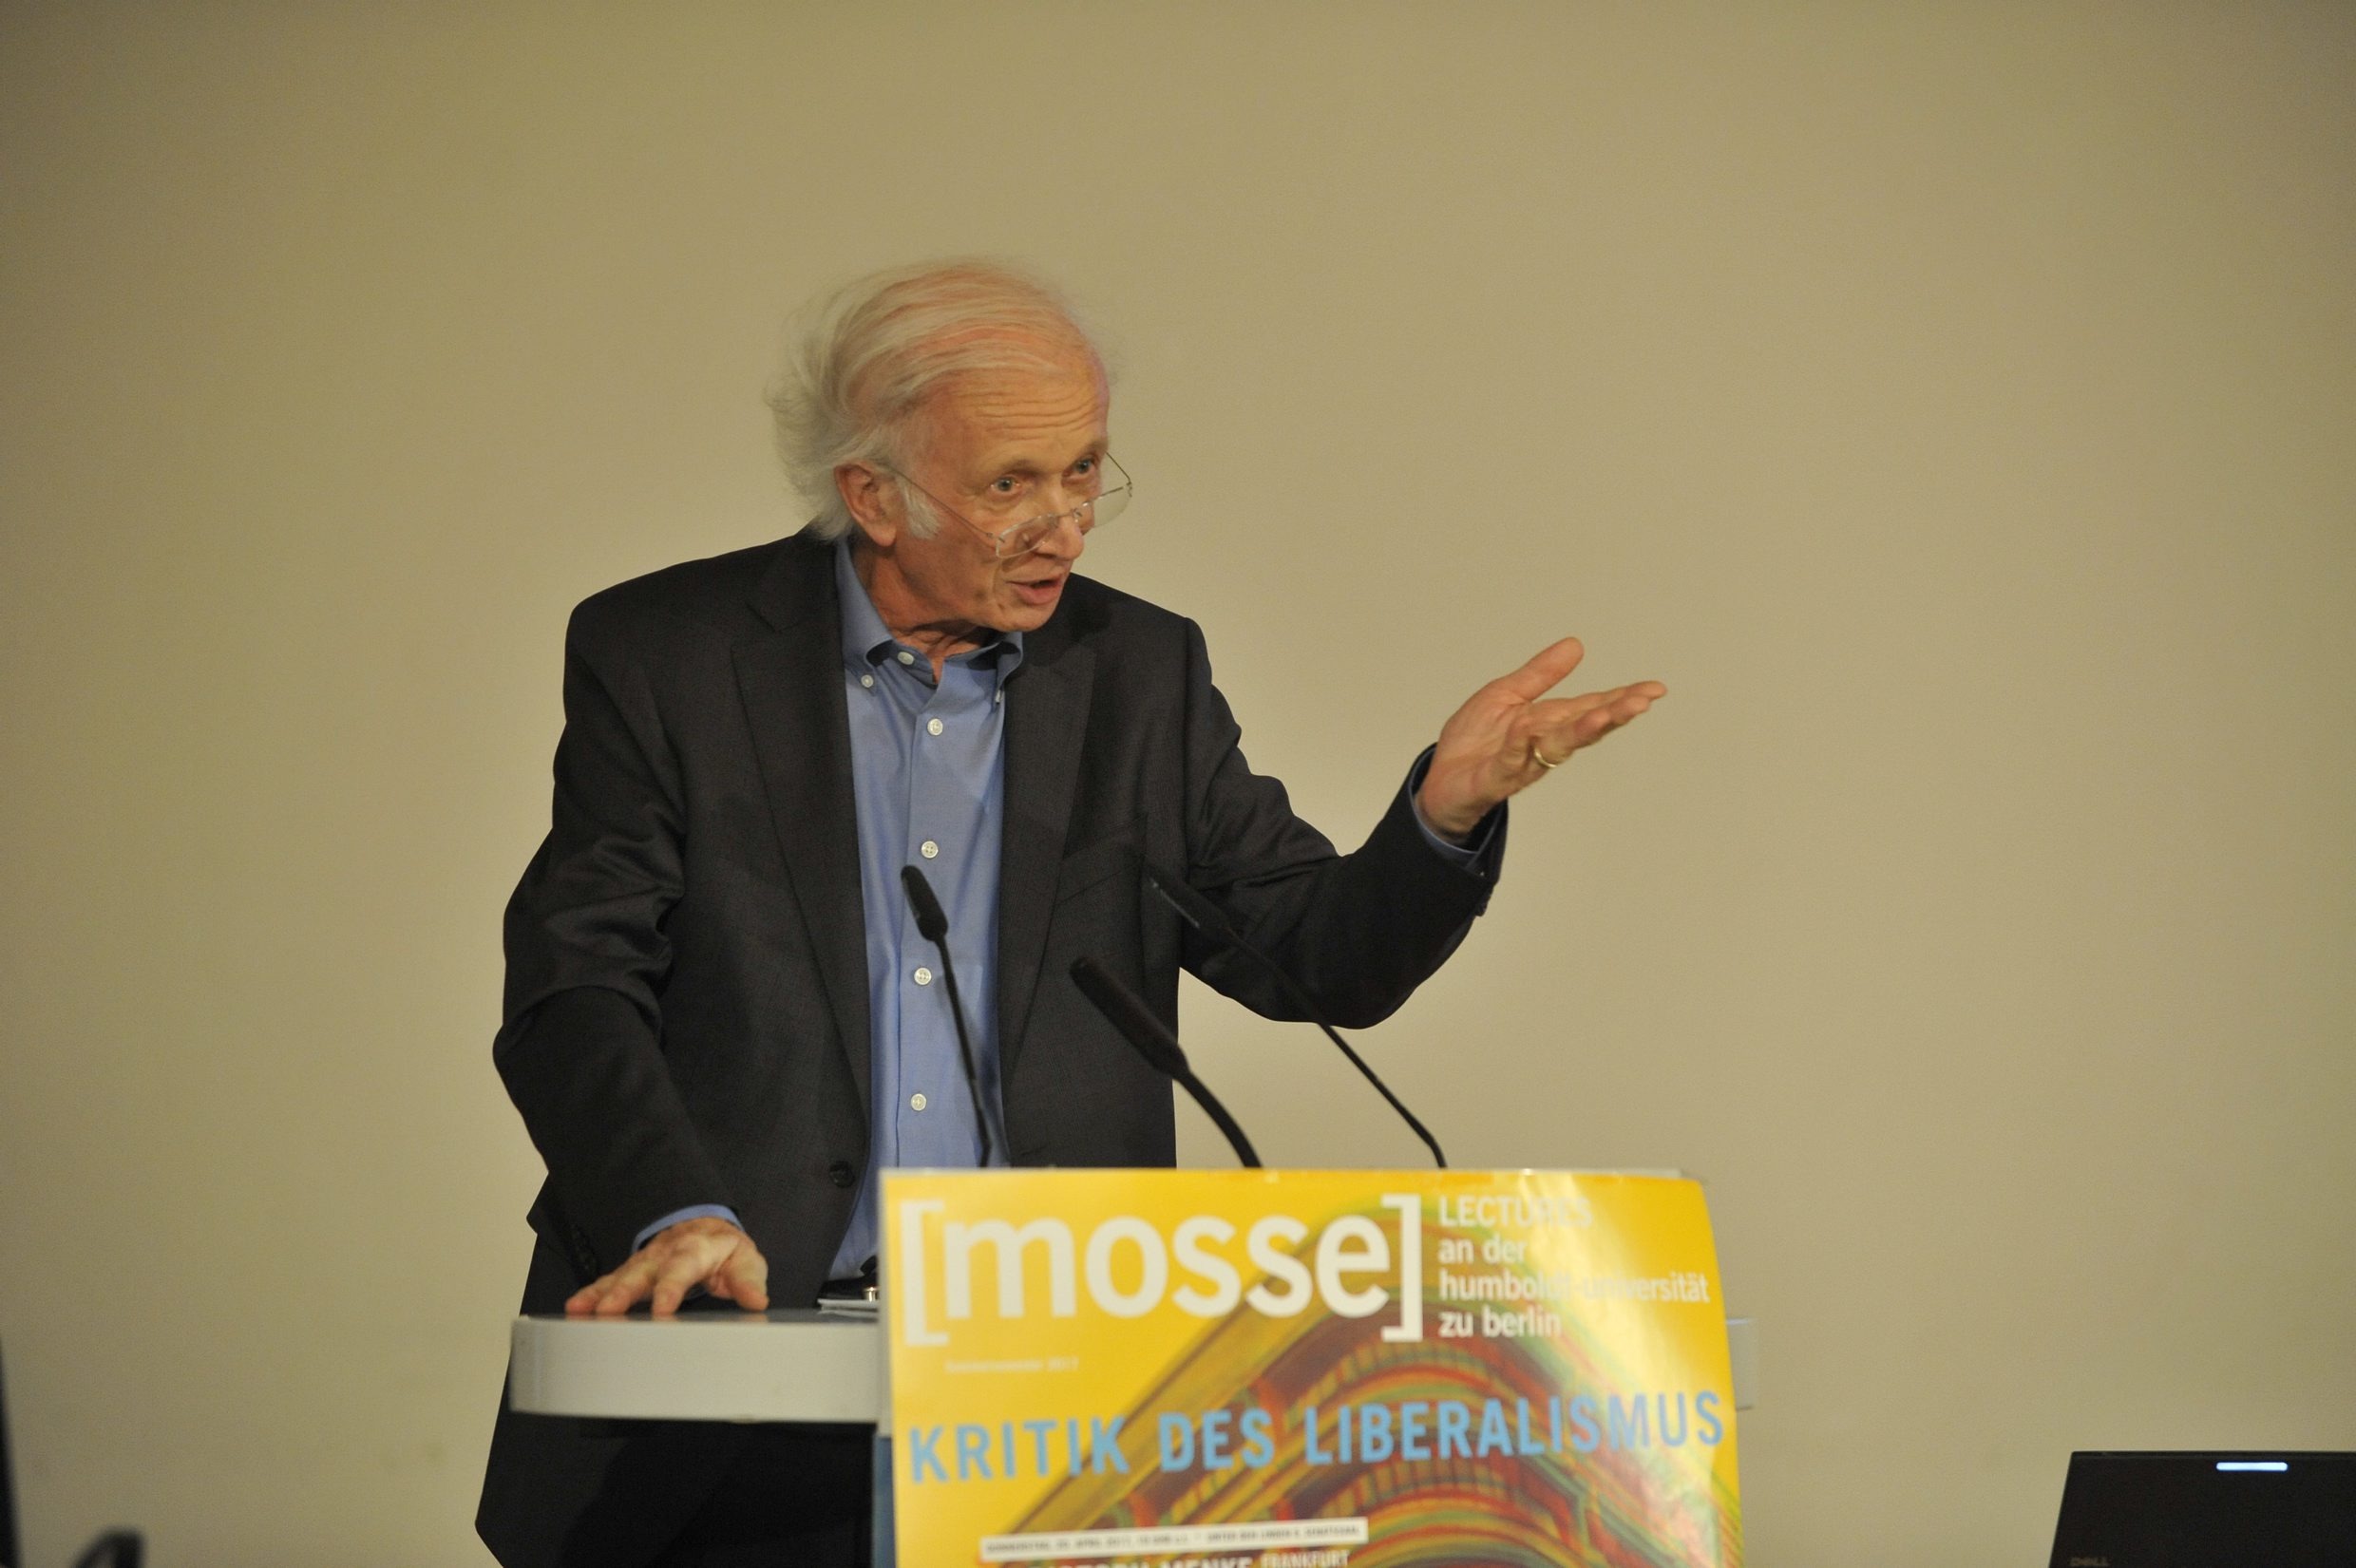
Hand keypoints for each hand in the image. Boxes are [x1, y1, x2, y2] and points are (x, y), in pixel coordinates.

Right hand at [564, 1215, 770, 1316]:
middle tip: (608, 1312)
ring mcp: (645, 1263)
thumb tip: (757, 1301)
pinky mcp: (633, 1272)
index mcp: (694, 1250)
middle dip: (623, 1293)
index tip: (662, 1310)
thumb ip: (748, 1281)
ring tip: (581, 1311)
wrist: (704, 1228)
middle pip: (641, 1272)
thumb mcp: (746, 1261)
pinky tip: (575, 1308)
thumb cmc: (725, 1251)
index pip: (681, 1269)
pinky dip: (591, 1294)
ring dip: (600, 1294)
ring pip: (620, 1277)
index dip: (670, 1289)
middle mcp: (664, 1254)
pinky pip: (609, 1282)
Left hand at [1416, 638, 1664, 840]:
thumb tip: (1576, 645)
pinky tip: (1527, 729)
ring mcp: (1521, 763)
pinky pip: (1508, 761)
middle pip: (1584, 728)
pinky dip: (1517, 746)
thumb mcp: (1506, 695)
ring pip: (1557, 747)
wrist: (1440, 782)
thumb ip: (1540, 674)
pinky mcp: (1494, 779)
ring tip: (1607, 714)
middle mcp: (1542, 744)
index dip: (1622, 698)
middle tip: (1643, 703)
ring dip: (1582, 731)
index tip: (1654, 689)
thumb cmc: (1476, 742)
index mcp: (1548, 722)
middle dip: (1613, 715)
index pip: (1591, 708)